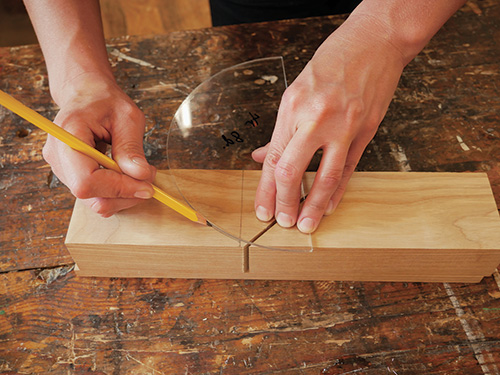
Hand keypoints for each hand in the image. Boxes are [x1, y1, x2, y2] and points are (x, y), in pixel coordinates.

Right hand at [43, 74, 155, 216]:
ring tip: (139, 174)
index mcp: (68, 136)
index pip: (87, 180)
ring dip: (122, 195)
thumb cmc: (105, 101)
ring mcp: (61, 168)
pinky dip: (116, 192)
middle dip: (124, 194)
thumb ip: (132, 147)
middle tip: (148, 179)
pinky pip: (95, 195)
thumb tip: (141, 175)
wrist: (86, 94)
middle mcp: (58, 156)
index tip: (146, 186)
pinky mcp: (70, 176)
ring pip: (93, 200)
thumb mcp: (127, 117)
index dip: (118, 189)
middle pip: (89, 195)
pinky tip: (127, 176)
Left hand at [252, 16, 404, 232]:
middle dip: (285, 203)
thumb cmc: (332, 62)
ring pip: (325, 177)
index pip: (273, 159)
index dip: (266, 190)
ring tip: (306, 224)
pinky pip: (349, 168)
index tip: (263, 210)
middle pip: (293, 172)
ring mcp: (344, 126)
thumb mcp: (296, 91)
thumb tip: (263, 158)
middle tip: (282, 222)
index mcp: (292, 108)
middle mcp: (315, 118)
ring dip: (313, 206)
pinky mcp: (366, 130)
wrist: (375, 41)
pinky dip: (338, 191)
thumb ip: (281, 130)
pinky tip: (330, 206)